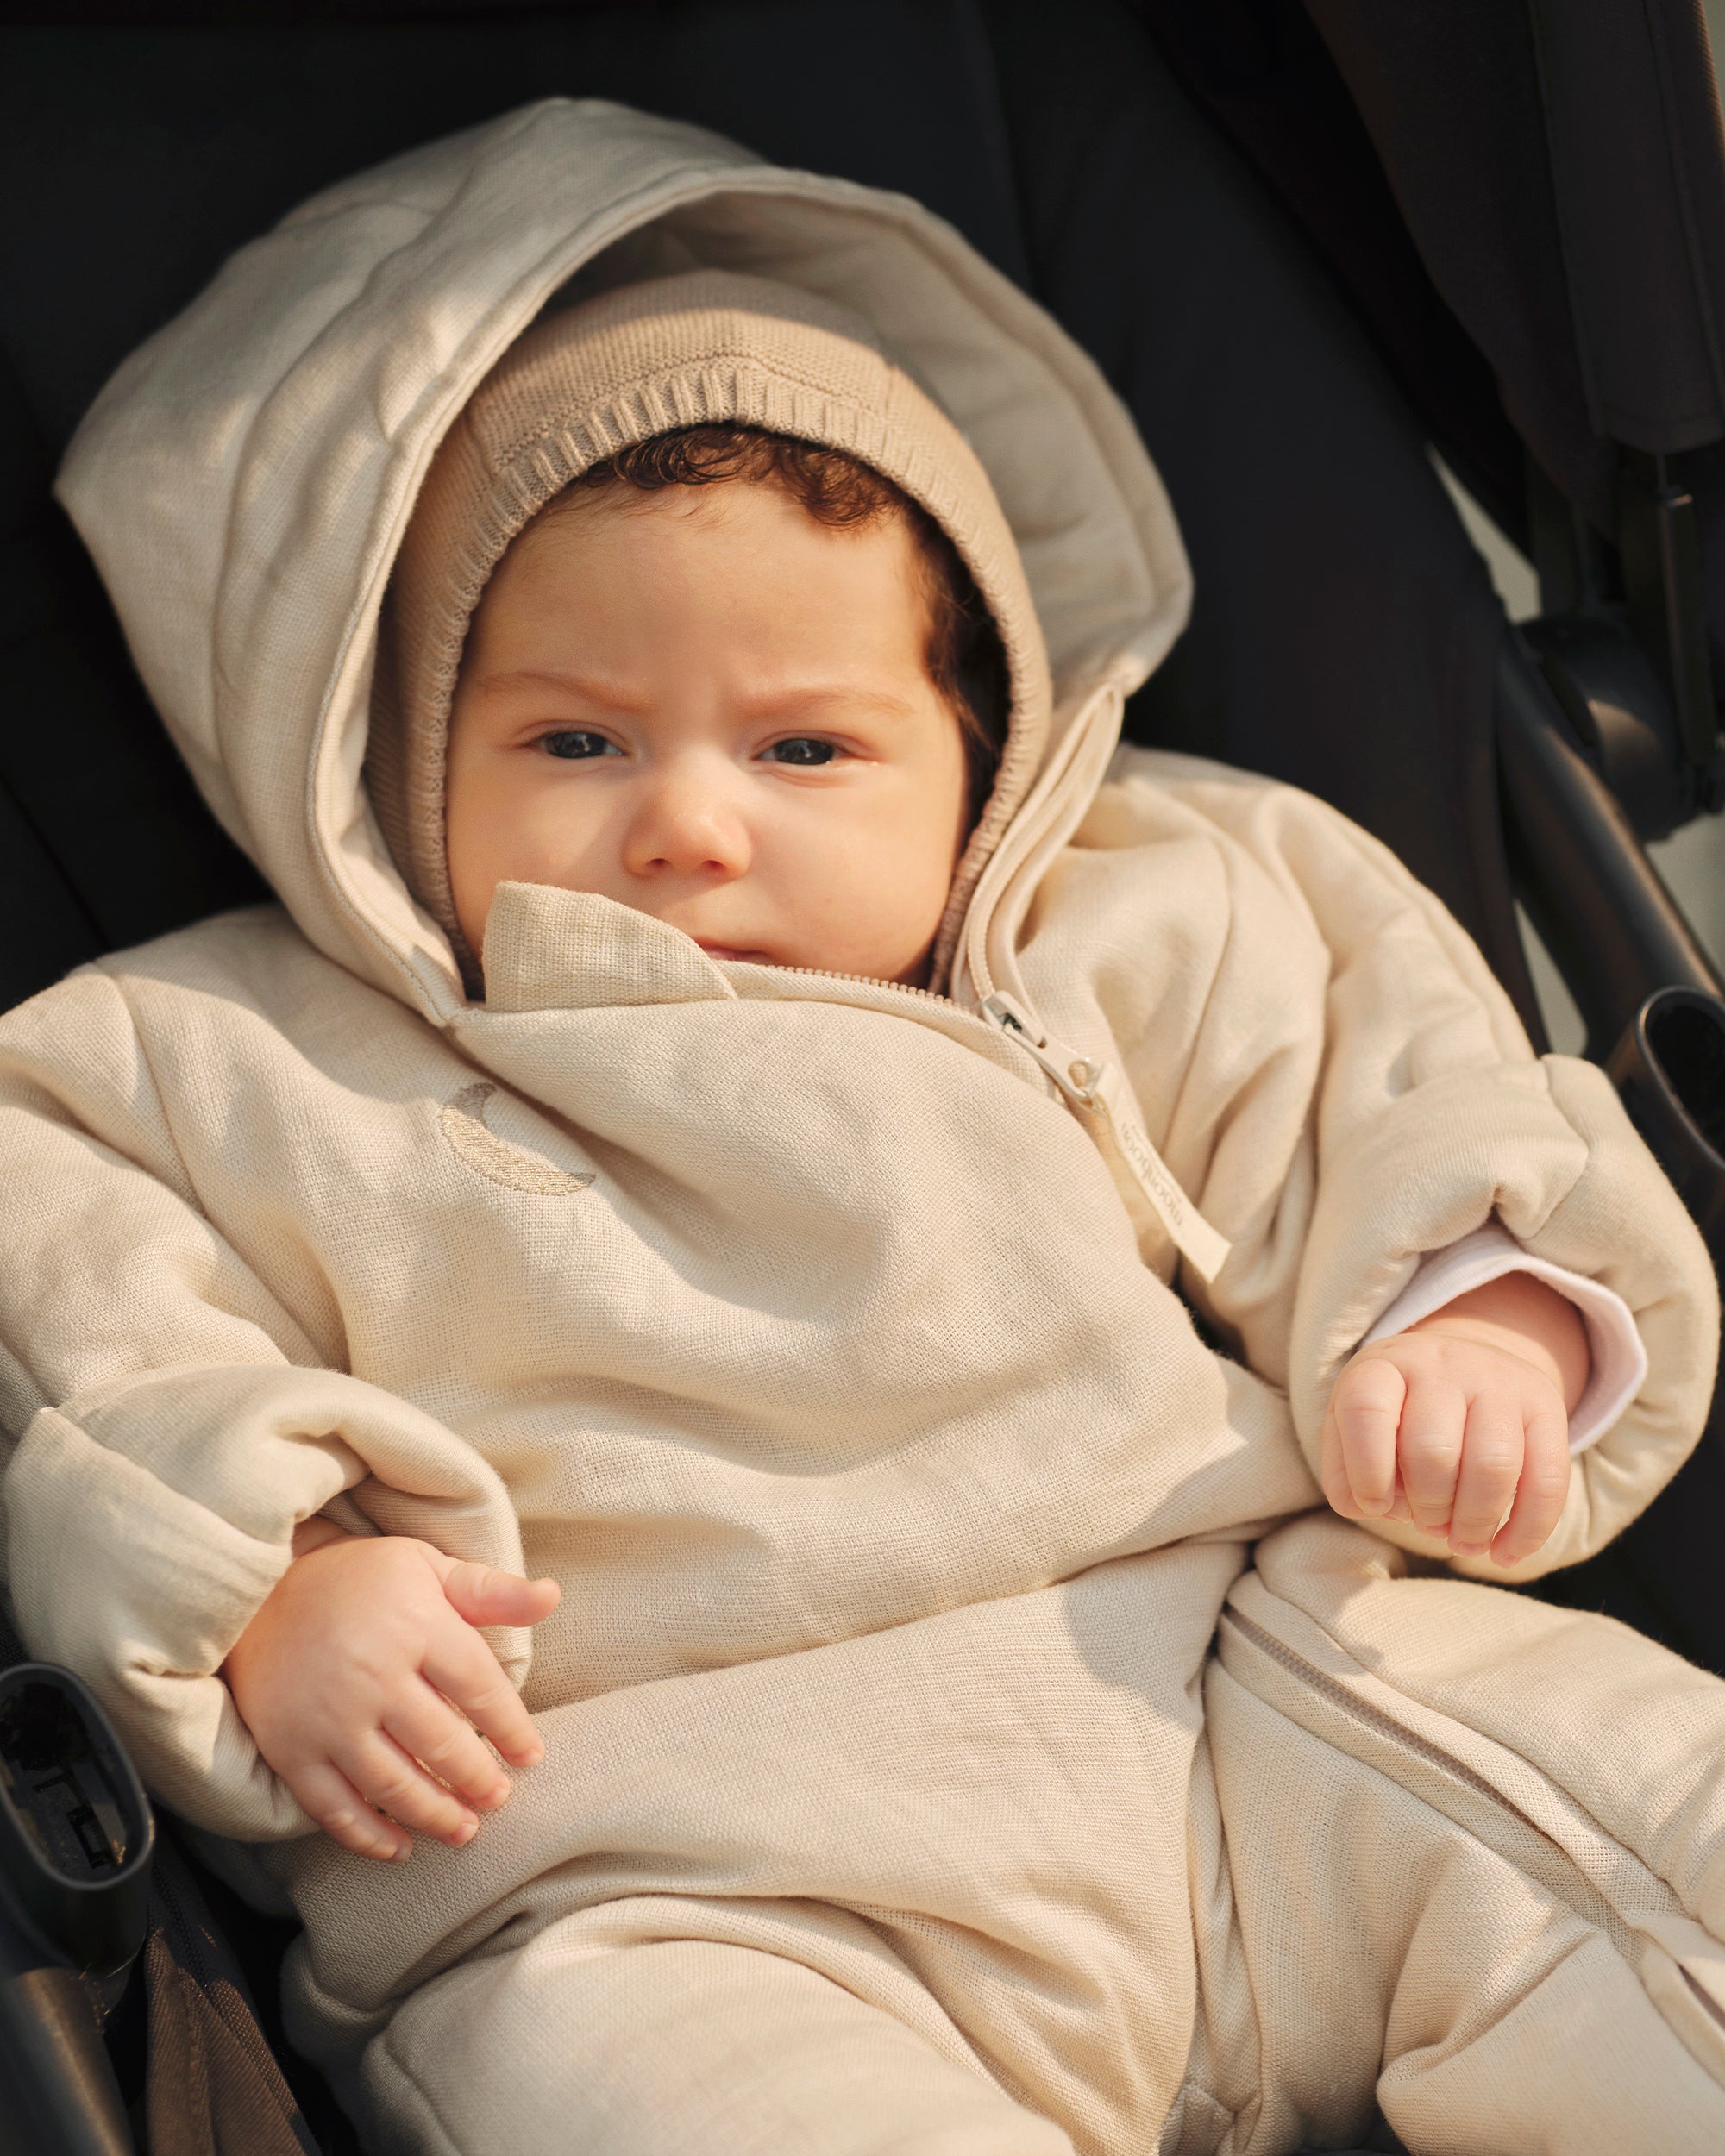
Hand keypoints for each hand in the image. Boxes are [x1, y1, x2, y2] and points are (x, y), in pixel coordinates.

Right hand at [223, 1530, 559, 1862]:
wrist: (258, 1591)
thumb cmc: (359, 1580)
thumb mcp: (425, 1567)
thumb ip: (488, 1590)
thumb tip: (551, 1596)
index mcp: (416, 1625)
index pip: (480, 1687)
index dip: (512, 1727)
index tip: (532, 1755)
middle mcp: (374, 1674)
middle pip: (442, 1743)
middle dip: (478, 1780)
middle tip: (499, 1798)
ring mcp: (328, 1718)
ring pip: (394, 1784)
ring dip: (435, 1814)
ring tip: (465, 1830)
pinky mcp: (291, 1749)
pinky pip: (334, 1808)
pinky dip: (369, 1837)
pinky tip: (400, 1849)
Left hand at [1322, 1275, 1583, 1566]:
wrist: (1465, 1364)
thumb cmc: (1396, 1415)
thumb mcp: (1351, 1427)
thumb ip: (1346, 1473)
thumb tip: (1375, 1508)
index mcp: (1383, 1367)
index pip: (1365, 1410)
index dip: (1365, 1470)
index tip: (1374, 1504)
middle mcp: (1441, 1365)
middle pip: (1433, 1450)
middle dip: (1428, 1507)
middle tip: (1428, 1525)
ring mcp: (1498, 1382)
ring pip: (1493, 1465)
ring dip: (1474, 1522)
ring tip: (1461, 1541)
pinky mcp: (1545, 1407)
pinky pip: (1547, 1480)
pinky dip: (1526, 1531)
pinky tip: (1504, 1554)